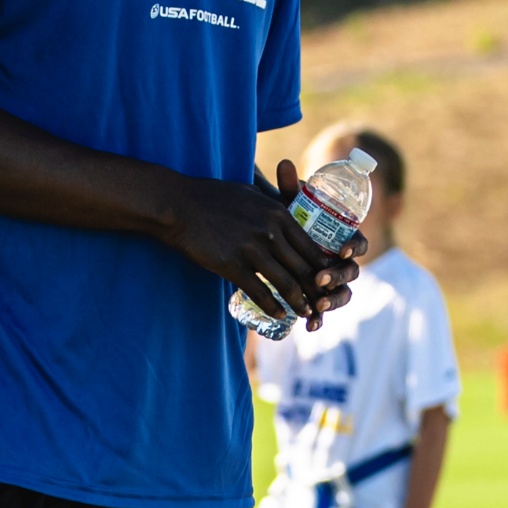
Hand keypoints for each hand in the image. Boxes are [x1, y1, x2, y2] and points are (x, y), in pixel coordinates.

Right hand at [170, 162, 356, 324]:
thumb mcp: (251, 192)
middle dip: (317, 290)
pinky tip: (279, 314)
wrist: (179, 205)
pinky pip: (259, 291)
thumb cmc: (213, 197)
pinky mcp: (232, 264)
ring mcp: (252, 249)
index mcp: (279, 214)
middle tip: (323, 304)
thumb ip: (271, 204)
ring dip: (299, 303)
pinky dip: (272, 306)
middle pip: (304, 268)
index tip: (328, 280)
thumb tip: (284, 209)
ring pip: (286, 283)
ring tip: (306, 314)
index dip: (324, 268)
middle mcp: (271, 232)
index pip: (311, 246)